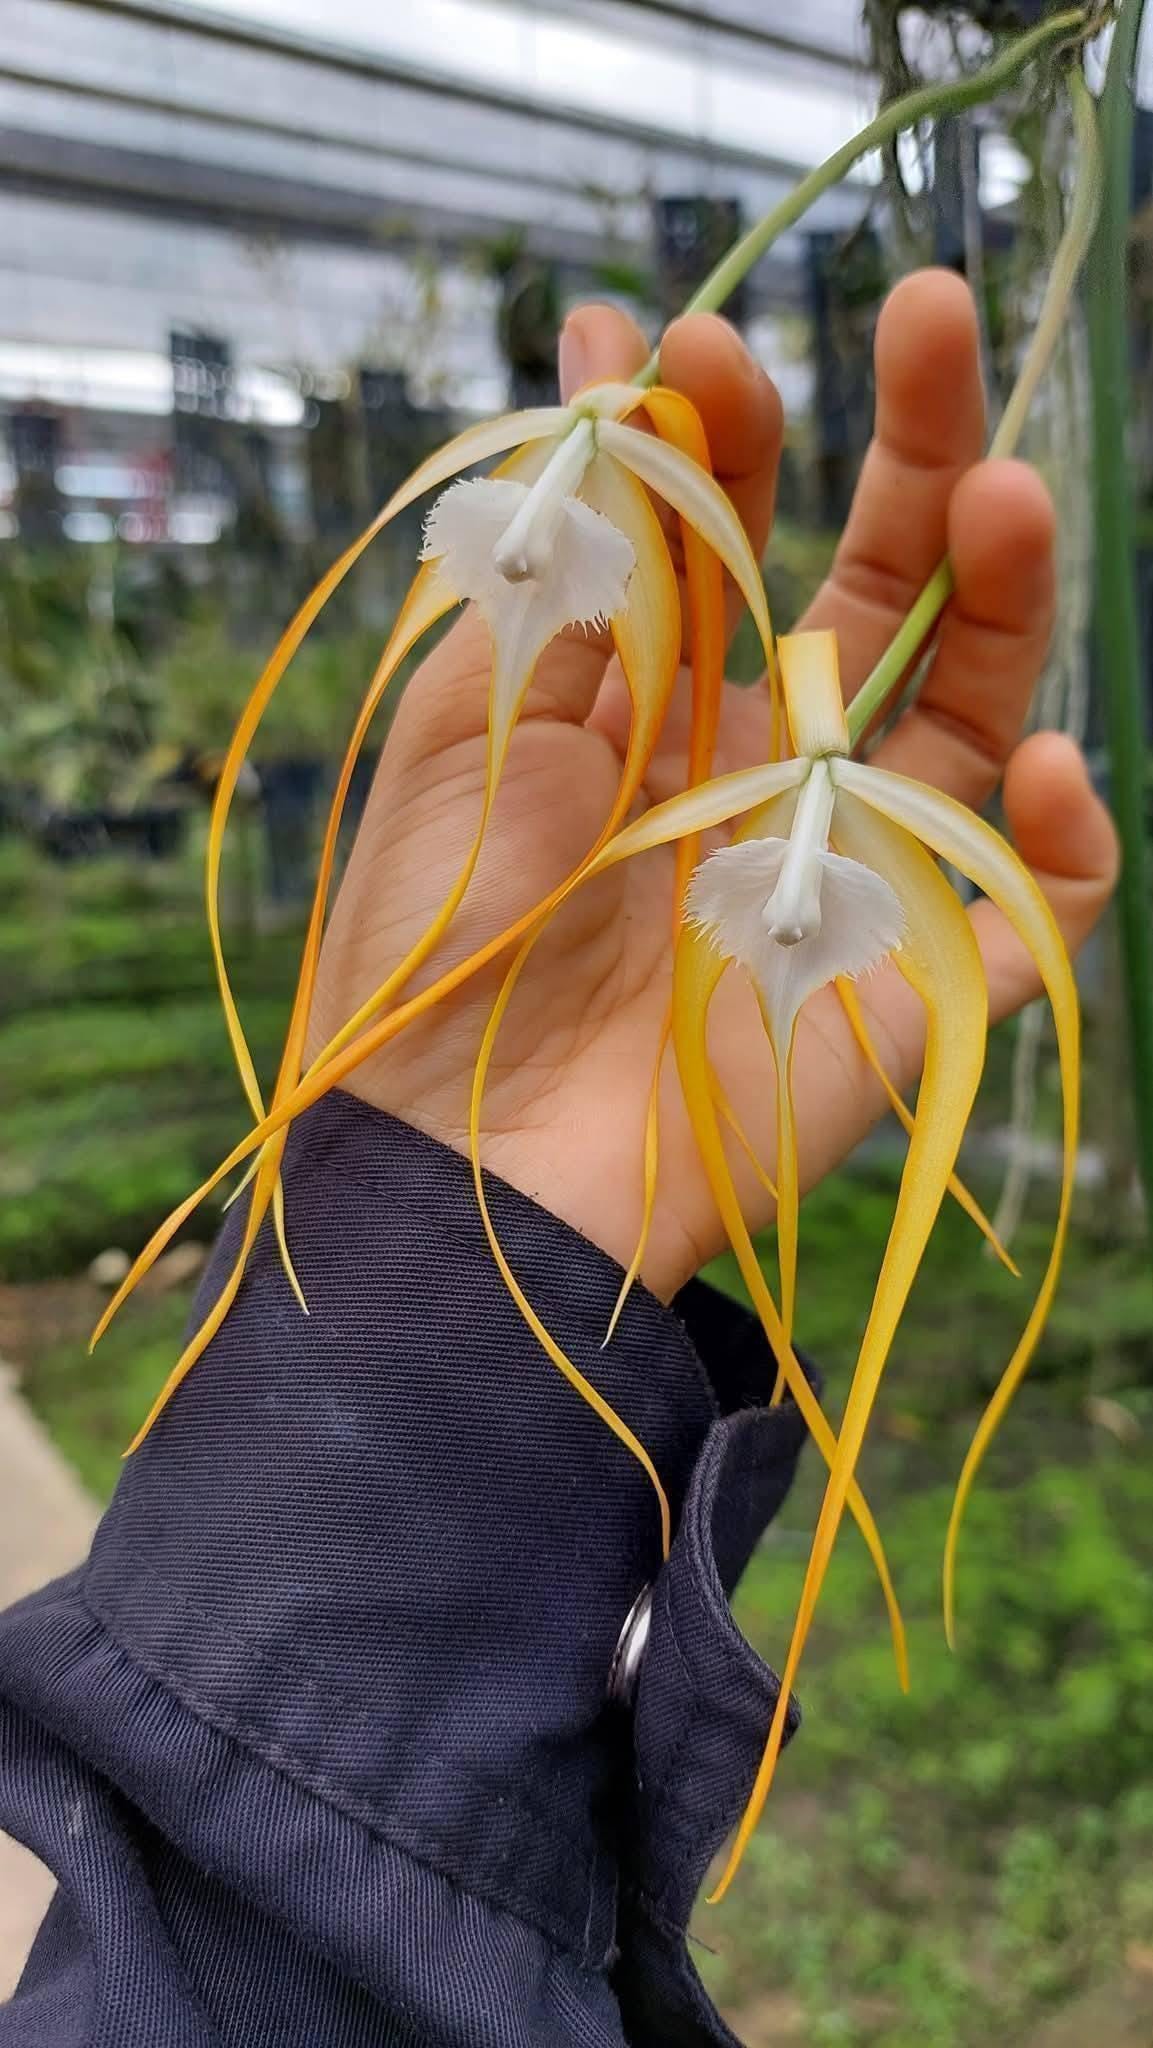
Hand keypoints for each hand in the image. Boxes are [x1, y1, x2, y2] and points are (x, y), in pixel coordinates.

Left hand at [309, 272, 1116, 1301]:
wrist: (455, 1158)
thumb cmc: (442, 939)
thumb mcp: (474, 718)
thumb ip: (559, 545)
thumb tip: (596, 331)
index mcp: (661, 709)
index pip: (746, 541)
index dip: (743, 434)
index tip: (708, 339)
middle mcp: (773, 774)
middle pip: (886, 598)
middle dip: (919, 454)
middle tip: (938, 311)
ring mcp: (852, 874)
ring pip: (975, 719)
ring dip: (1003, 602)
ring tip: (1007, 493)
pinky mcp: (913, 988)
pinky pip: (1035, 909)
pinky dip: (1064, 840)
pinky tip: (1042, 759)